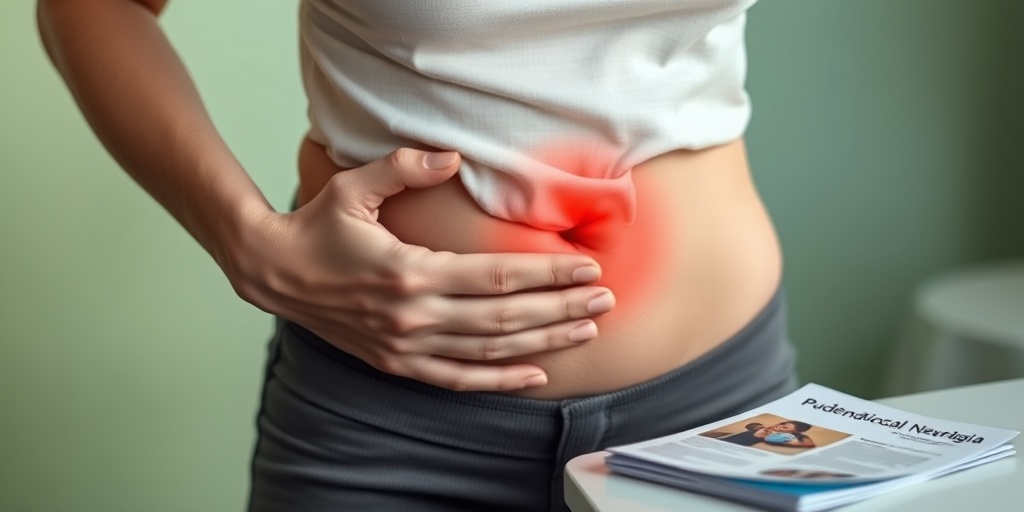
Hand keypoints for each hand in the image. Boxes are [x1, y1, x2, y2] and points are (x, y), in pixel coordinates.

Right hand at [226, 148, 613, 391]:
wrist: (274, 273)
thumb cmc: (317, 227)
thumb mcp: (352, 187)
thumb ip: (402, 169)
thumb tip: (449, 156)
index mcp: (409, 272)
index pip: (497, 277)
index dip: (547, 275)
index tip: (586, 268)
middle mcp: (414, 316)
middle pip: (505, 318)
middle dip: (561, 309)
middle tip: (604, 300)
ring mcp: (406, 346)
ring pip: (490, 351)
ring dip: (543, 342)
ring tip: (586, 331)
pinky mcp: (398, 364)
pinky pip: (458, 379)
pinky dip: (499, 380)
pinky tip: (535, 374)